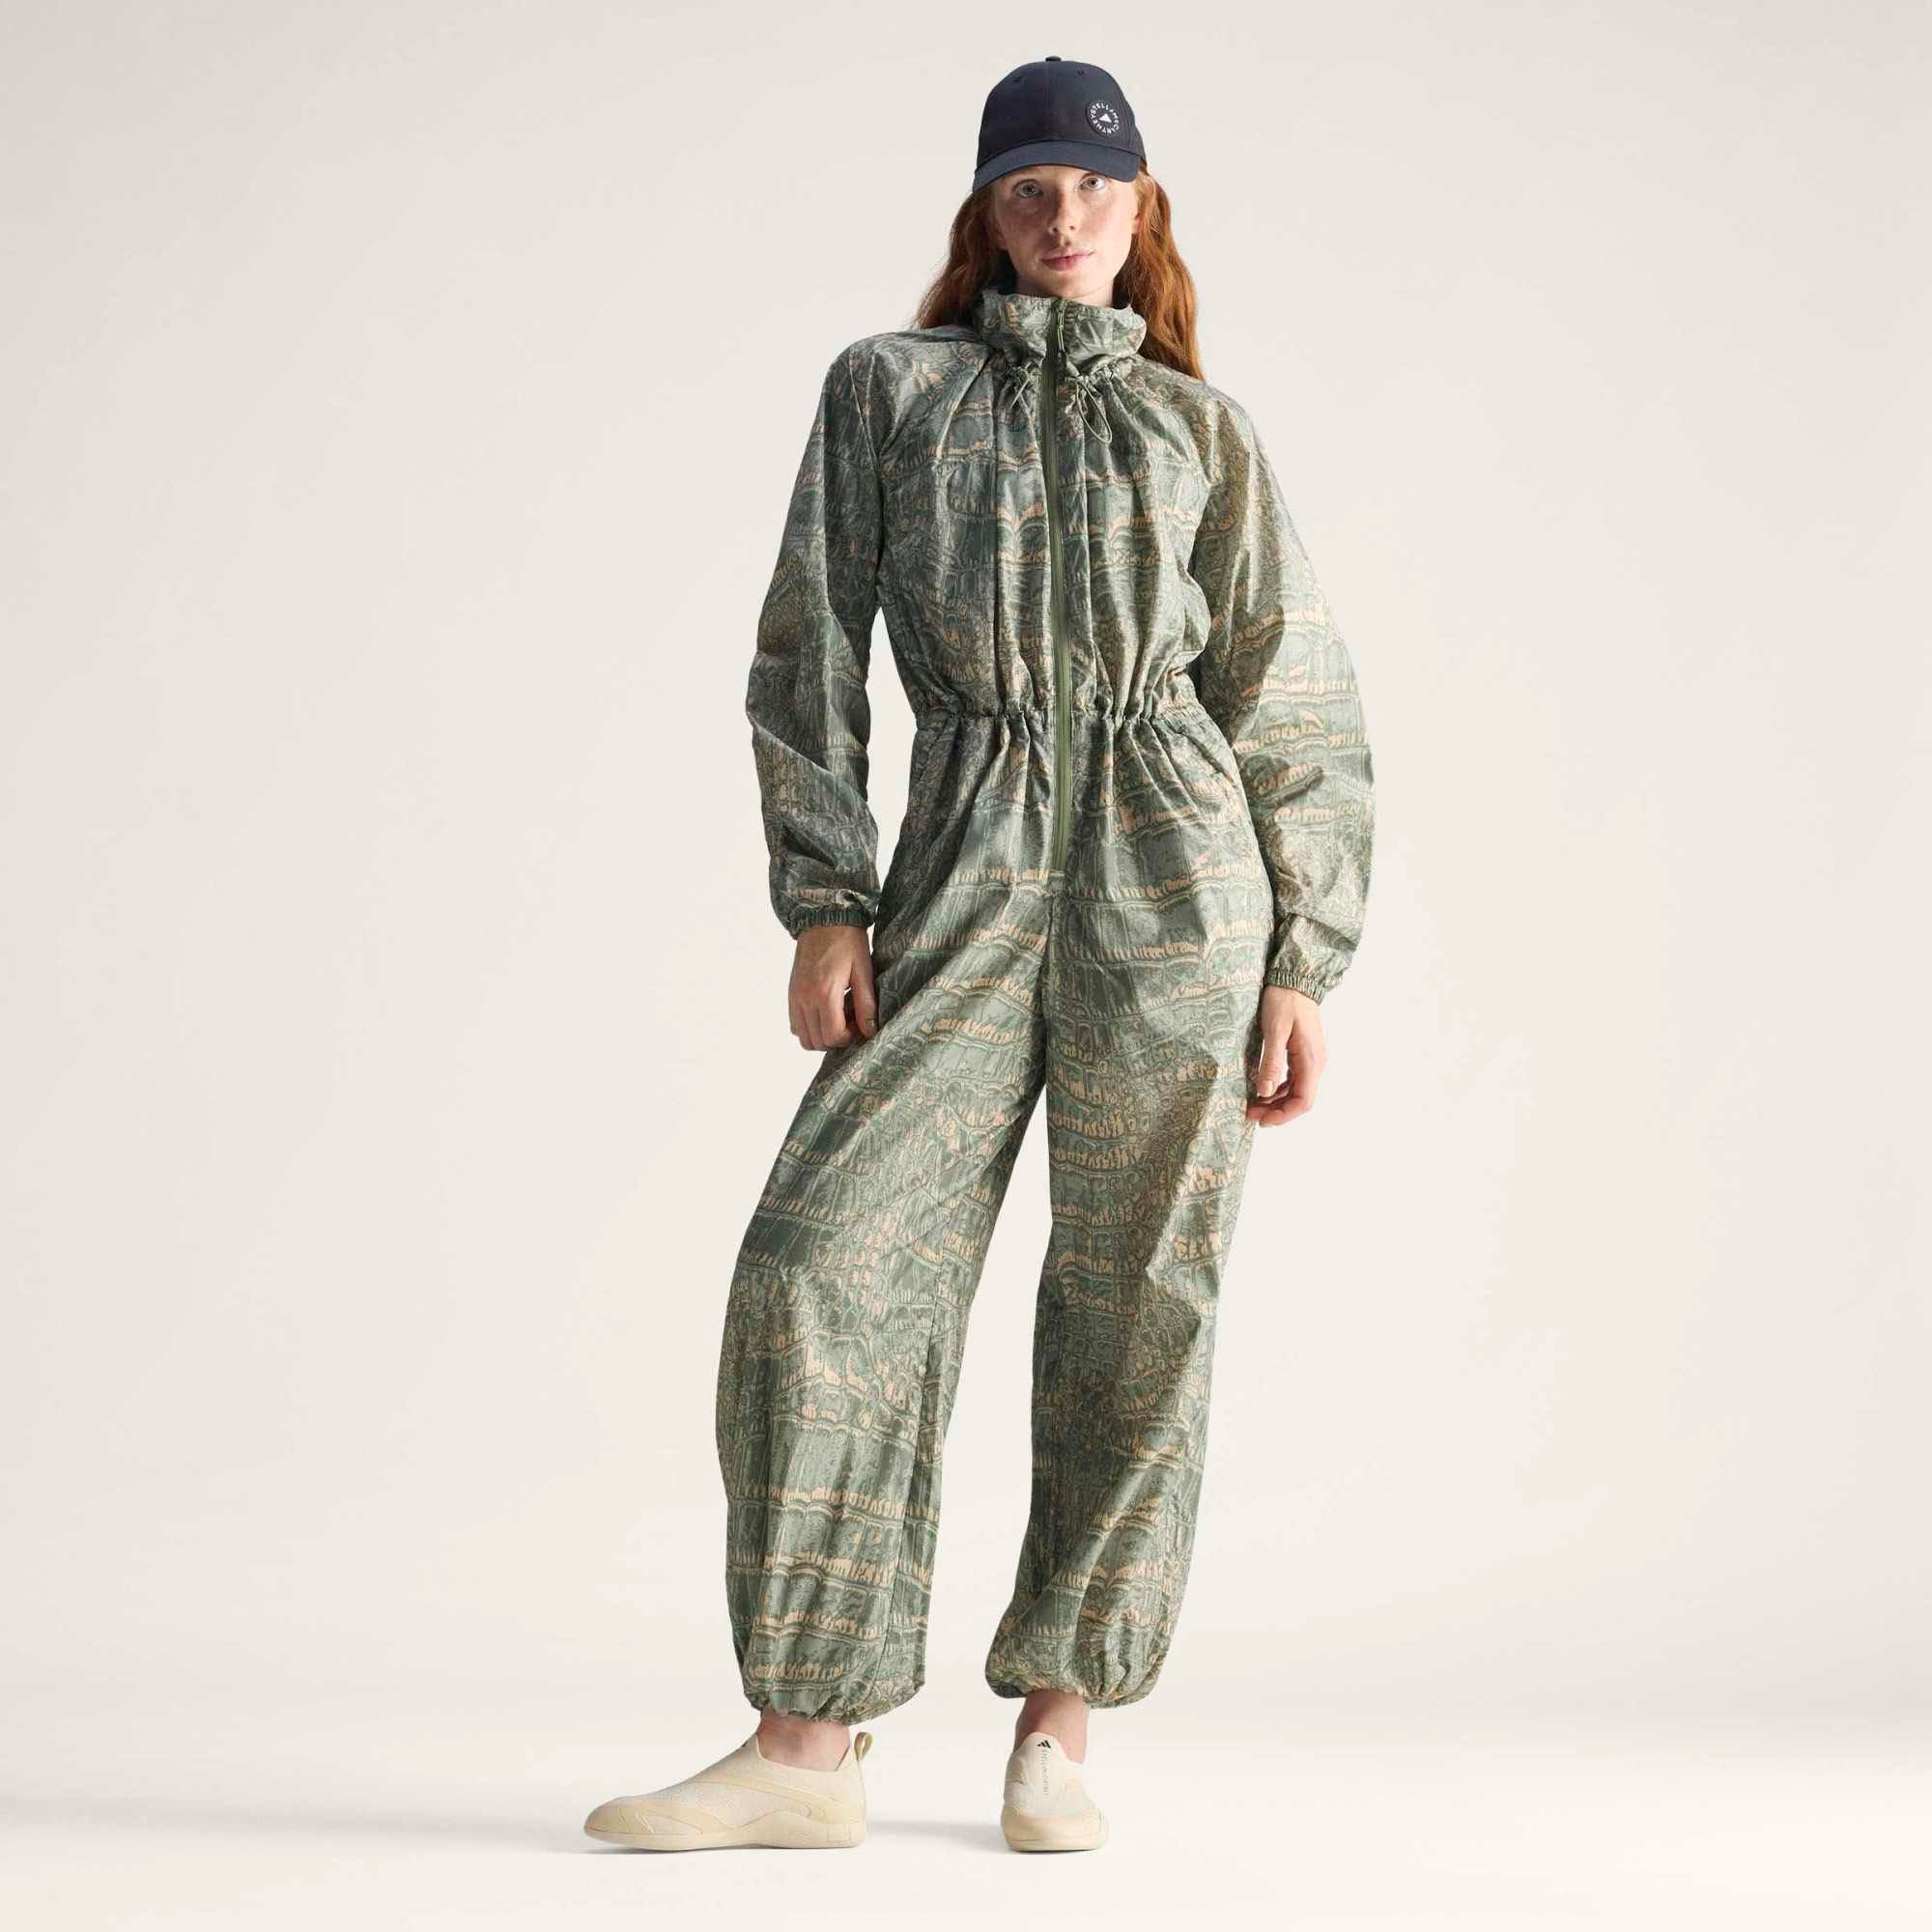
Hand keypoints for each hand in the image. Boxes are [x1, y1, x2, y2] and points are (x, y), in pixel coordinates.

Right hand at [789, 923, 878, 1050]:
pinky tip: (825, 1013)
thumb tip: (870, 1031)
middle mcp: (805, 998)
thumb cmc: (847, 941)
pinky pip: (795, 1024)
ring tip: (838, 1018)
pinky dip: (809, 1028)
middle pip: (817, 1041)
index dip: (849, 1037)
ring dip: (822, 1036)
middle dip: (837, 1039)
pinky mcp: (791, 993)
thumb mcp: (863, 971)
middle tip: (851, 1021)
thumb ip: (866, 1004)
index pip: (833, 1036)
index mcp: (824, 993)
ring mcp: (795, 996)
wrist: (824, 919)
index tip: (859, 1023)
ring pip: (804, 1038)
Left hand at [1247, 984, 1325, 1124]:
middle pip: (1300, 1099)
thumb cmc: (1284, 1001)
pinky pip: (1293, 1079)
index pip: (1303, 1101)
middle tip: (1250, 1113)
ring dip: (1276, 1101)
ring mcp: (1311, 1058)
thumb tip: (1265, 1092)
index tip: (1262, 1121)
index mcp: (1311, 1060)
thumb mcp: (1274, 1031)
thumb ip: (1271, 1062)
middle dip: (1276, 1111)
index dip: (1283, 1116)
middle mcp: (1315, 1063)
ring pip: (1296, 1091)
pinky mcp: (1303, 1053)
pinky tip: (1262, 1089)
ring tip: (1252, 1104)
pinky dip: (1278, 1088)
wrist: (1294, 980)